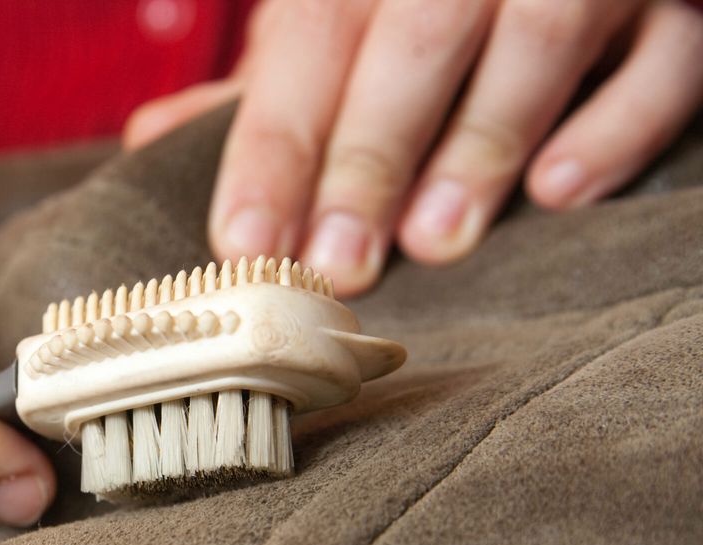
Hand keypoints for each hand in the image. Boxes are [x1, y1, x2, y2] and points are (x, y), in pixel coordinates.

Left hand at [125, 0, 702, 295]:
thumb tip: (150, 139)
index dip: (272, 147)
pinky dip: (618, 124)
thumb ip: (266, 87)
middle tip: (337, 263)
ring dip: (482, 145)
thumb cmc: (411, 5)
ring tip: (437, 241)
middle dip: (369, 159)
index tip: (243, 244)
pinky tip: (561, 192)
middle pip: (415, 40)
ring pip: (539, 37)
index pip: (309, 42)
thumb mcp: (334, 26)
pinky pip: (667, 56)